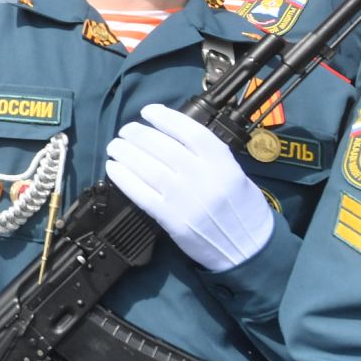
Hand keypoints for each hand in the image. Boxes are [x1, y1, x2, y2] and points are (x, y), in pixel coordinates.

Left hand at [106, 104, 273, 270]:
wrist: (247, 248)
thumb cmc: (241, 208)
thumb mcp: (235, 174)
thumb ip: (208, 156)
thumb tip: (171, 134)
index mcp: (224, 163)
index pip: (191, 132)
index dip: (166, 118)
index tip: (149, 111)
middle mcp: (204, 178)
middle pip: (164, 147)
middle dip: (139, 134)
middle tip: (127, 130)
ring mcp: (185, 199)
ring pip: (148, 167)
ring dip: (126, 153)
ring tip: (116, 145)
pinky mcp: (171, 219)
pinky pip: (141, 194)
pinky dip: (124, 178)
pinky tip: (114, 168)